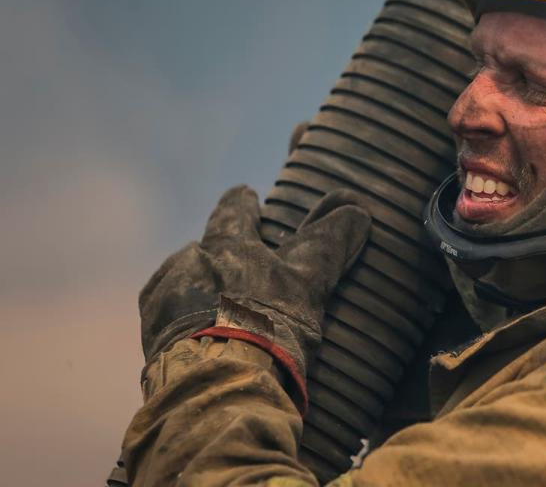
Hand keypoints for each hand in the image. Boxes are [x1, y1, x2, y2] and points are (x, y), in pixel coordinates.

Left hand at [138, 185, 370, 411]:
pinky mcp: (152, 339)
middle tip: (222, 254)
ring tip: (213, 311)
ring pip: (182, 284)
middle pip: (202, 248)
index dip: (242, 202)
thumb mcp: (309, 282)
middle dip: (214, 249)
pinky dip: (183, 325)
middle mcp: (187, 265)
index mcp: (226, 247)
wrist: (215, 386)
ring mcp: (164, 303)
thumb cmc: (267, 327)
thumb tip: (359, 208)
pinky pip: (168, 322)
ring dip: (198, 290)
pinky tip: (194, 341)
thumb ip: (330, 243)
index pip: (237, 212)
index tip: (244, 193)